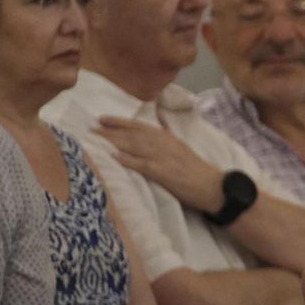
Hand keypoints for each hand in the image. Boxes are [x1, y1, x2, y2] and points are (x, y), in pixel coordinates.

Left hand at [94, 116, 222, 212]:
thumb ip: (162, 145)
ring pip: (134, 145)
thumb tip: (143, 142)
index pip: (139, 126)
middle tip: (92, 127)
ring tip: (96, 138)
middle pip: (133, 134)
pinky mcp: (163, 172)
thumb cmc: (195, 171)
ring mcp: (163, 157)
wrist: (212, 186)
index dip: (120, 122)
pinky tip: (114, 157)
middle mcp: (164, 143)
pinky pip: (141, 164)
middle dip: (111, 130)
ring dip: (114, 140)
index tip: (103, 118)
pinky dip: (128, 160)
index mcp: (167, 138)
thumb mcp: (178, 151)